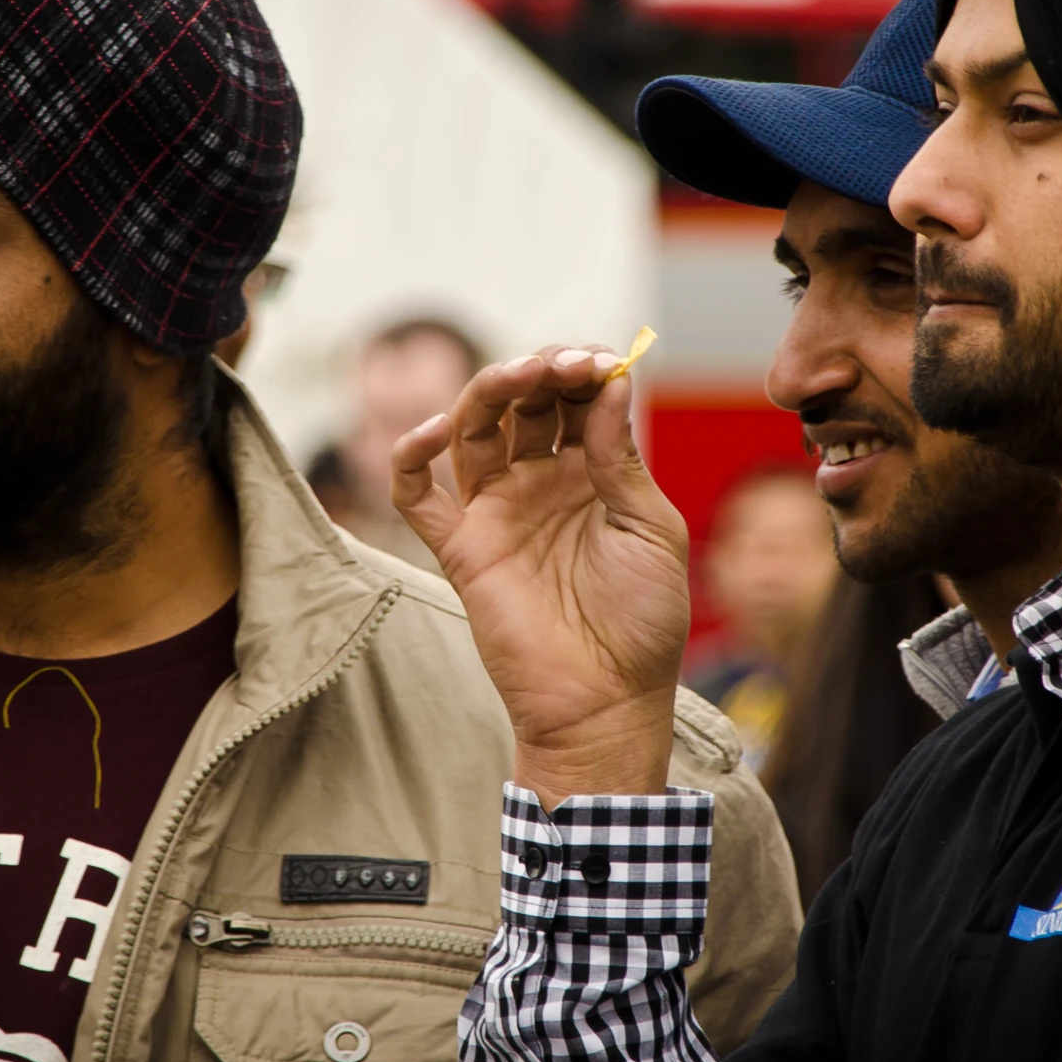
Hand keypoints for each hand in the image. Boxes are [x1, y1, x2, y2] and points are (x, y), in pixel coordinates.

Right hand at [392, 347, 689, 807]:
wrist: (606, 701)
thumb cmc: (643, 620)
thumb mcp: (650, 528)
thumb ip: (621, 457)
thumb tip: (611, 383)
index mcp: (594, 474)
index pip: (577, 401)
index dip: (585, 372)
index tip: (603, 360)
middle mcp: (541, 483)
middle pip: (525, 404)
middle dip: (542, 372)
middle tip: (563, 363)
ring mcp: (498, 512)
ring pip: (474, 430)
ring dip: (489, 392)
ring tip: (517, 376)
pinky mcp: (461, 547)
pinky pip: (417, 495)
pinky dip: (411, 456)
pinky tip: (436, 429)